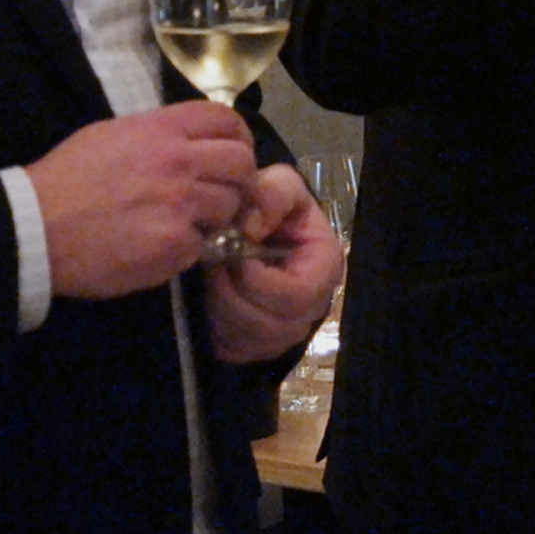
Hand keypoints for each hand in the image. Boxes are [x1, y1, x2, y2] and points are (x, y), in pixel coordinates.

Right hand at [28, 101, 258, 299]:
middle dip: (238, 181)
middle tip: (222, 195)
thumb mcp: (113, 134)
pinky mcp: (174, 247)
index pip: (227, 120)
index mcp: (162, 129)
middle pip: (242, 164)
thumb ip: (159, 135)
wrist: (37, 226)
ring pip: (230, 208)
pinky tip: (161, 246)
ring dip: (215, 218)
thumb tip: (192, 144)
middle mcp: (178, 161)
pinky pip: (203, 246)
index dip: (239, 137)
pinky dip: (187, 249)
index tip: (234, 154)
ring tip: (184, 223)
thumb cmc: (69, 176)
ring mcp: (180, 206)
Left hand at [206, 165, 344, 363]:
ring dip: (219, 306)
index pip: (296, 296)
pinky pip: (233, 349)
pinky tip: (210, 296)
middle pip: (270, 325)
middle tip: (212, 263)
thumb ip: (272, 194)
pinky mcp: (259, 345)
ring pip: (248, 340)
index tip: (233, 252)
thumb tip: (252, 227)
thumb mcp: (279, 184)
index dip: (258, 279)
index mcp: (325, 268)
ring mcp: (286, 331)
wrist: (253, 225)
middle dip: (231, 293)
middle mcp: (312, 307)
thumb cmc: (271, 206)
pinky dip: (214, 325)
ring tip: (210, 274)